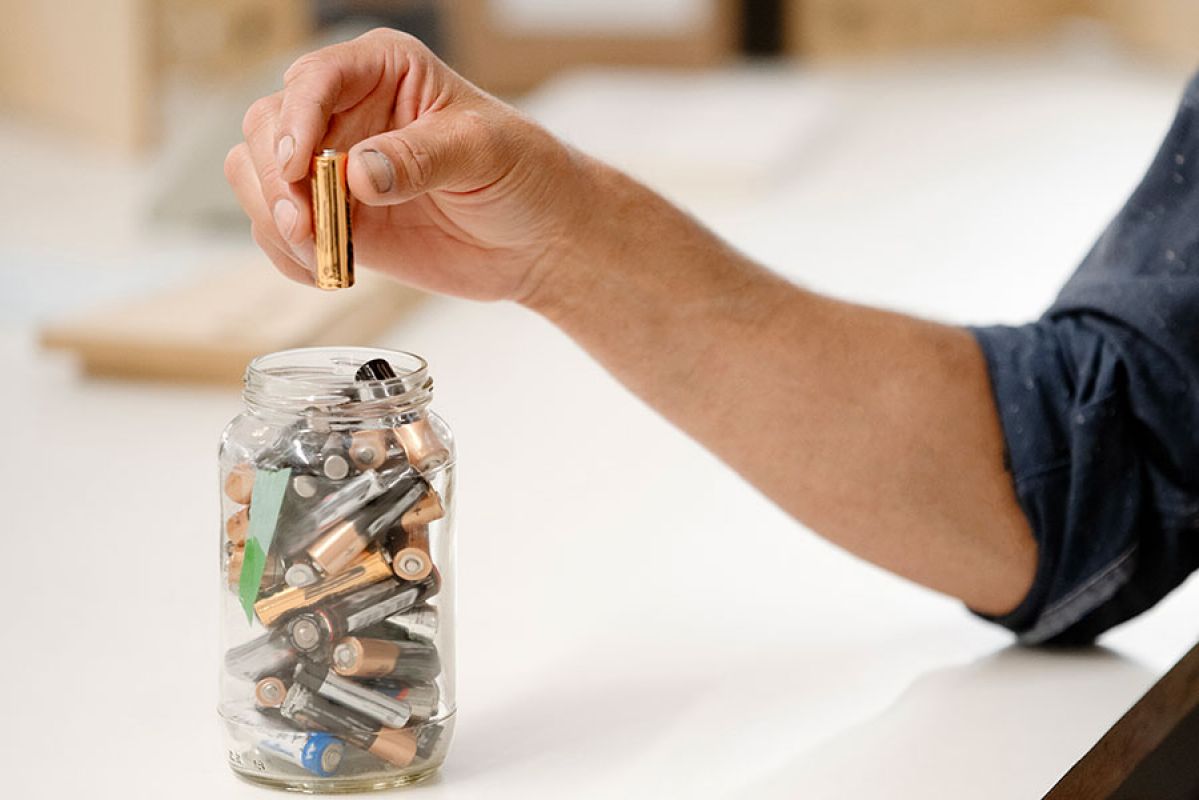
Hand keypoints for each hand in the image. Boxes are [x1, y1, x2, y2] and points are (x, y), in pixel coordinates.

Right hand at [225, 28, 587, 301]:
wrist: (539, 240)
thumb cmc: (525, 174)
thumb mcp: (484, 152)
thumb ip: (422, 157)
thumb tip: (360, 172)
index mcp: (385, 69)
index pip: (316, 78)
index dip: (296, 120)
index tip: (297, 167)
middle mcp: (348, 110)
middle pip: (268, 126)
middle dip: (276, 179)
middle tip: (307, 226)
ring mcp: (335, 165)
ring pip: (257, 176)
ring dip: (275, 220)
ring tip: (321, 255)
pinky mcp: (335, 216)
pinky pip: (280, 229)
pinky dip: (288, 254)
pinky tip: (324, 271)